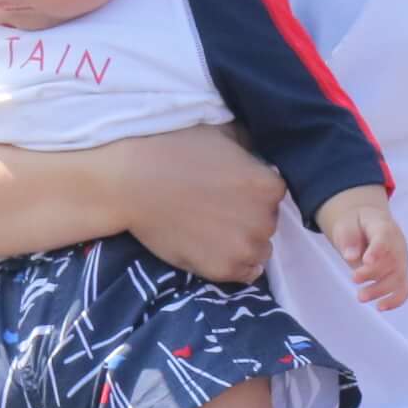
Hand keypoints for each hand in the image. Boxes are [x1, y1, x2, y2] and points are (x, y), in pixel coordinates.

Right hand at [105, 124, 284, 285]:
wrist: (132, 182)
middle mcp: (264, 219)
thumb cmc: (173, 150)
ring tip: (215, 230)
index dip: (254, 191)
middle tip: (219, 208)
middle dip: (250, 215)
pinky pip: (245, 273)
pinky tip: (215, 248)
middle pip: (268, 221)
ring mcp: (245, 248)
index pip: (274, 193)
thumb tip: (256, 152)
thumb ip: (248, 147)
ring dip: (244, 241)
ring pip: (260, 249)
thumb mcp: (220, 134)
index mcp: (268, 185)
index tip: (233, 189)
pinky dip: (235, 263)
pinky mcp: (223, 269)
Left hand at [315, 188, 407, 310]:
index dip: (378, 250)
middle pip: (392, 261)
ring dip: (380, 290)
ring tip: (360, 297)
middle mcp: (397, 245)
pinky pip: (404, 289)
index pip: (384, 237)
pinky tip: (380, 307)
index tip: (366, 260)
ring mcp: (401, 261)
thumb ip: (348, 239)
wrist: (369, 225)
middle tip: (353, 278)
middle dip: (372, 273)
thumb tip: (351, 257)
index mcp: (384, 227)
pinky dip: (395, 300)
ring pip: (398, 278)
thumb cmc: (357, 225)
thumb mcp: (346, 225)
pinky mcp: (401, 274)